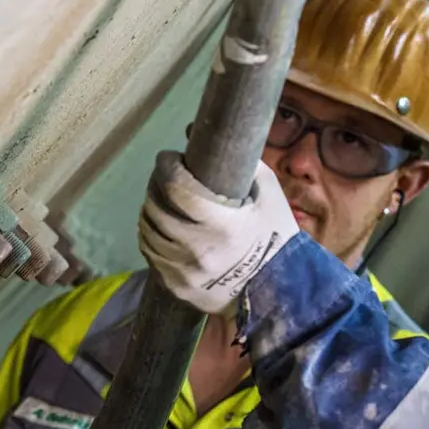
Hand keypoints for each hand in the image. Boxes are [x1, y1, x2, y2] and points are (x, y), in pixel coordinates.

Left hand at [138, 150, 300, 313]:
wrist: (280, 292)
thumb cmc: (277, 236)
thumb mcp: (270, 194)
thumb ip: (245, 164)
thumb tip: (205, 136)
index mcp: (222, 225)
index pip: (177, 187)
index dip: (167, 166)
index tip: (169, 157)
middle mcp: (198, 250)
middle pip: (156, 207)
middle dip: (156, 185)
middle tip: (165, 177)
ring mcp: (184, 272)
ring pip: (148, 231)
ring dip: (150, 210)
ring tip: (162, 200)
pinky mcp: (178, 288)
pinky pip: (151, 256)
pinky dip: (152, 236)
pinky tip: (161, 227)